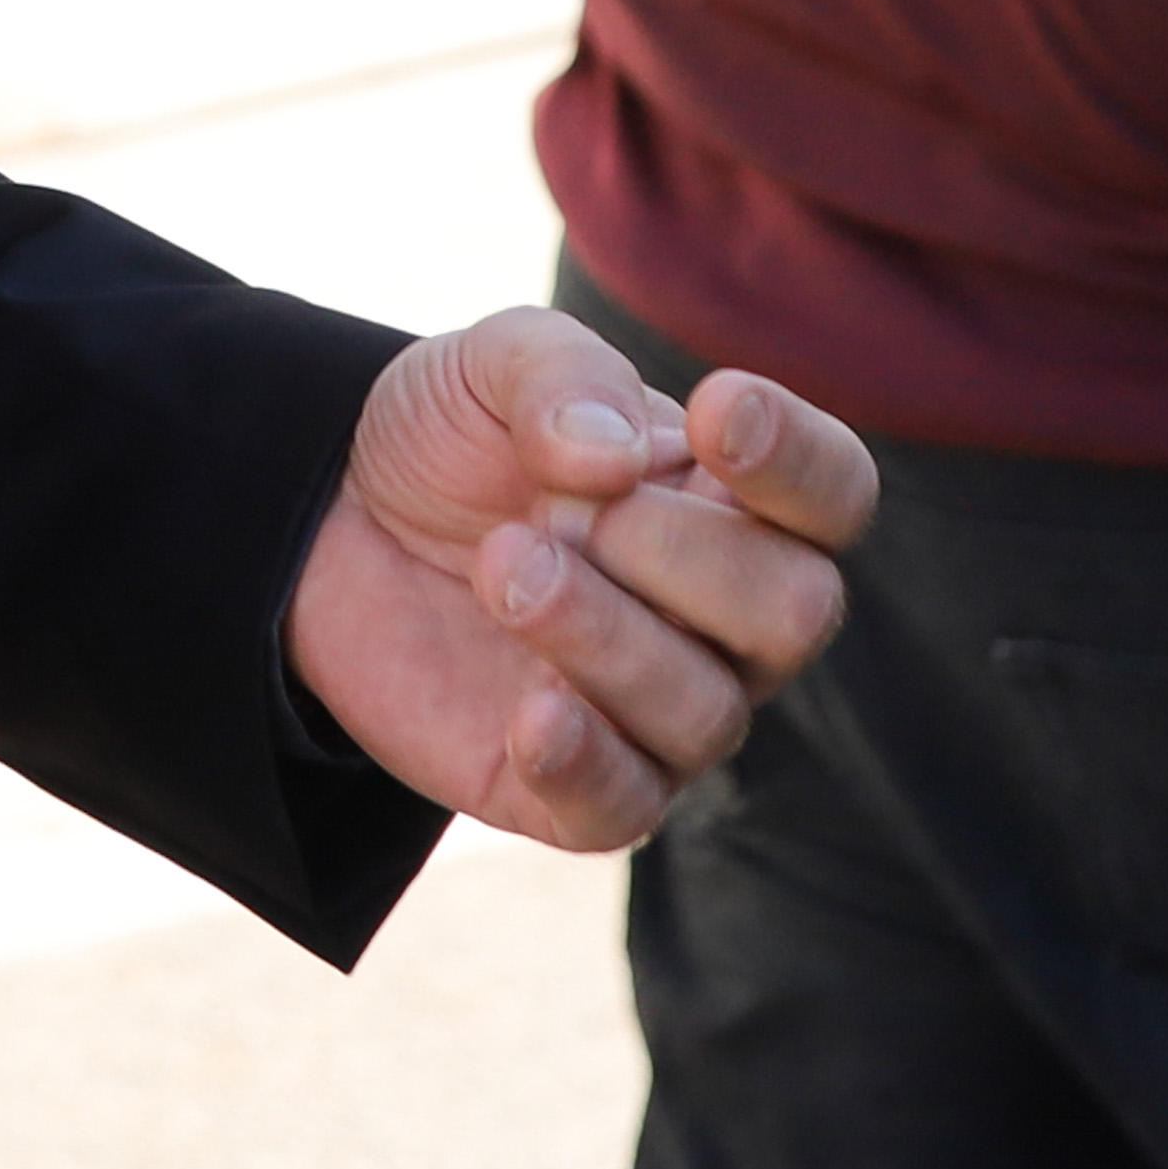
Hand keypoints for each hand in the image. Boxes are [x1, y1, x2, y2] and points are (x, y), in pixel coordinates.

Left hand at [284, 304, 875, 848]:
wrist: (332, 523)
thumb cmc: (453, 439)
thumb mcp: (490, 362)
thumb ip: (562, 374)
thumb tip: (616, 455)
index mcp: (733, 500)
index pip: (835, 492)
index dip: (797, 459)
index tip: (711, 411)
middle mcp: (728, 619)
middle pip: (794, 608)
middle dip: (675, 549)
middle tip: (557, 509)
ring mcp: (663, 711)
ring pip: (705, 708)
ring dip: (600, 630)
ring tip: (501, 565)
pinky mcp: (584, 789)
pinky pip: (623, 806)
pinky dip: (582, 759)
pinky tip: (530, 710)